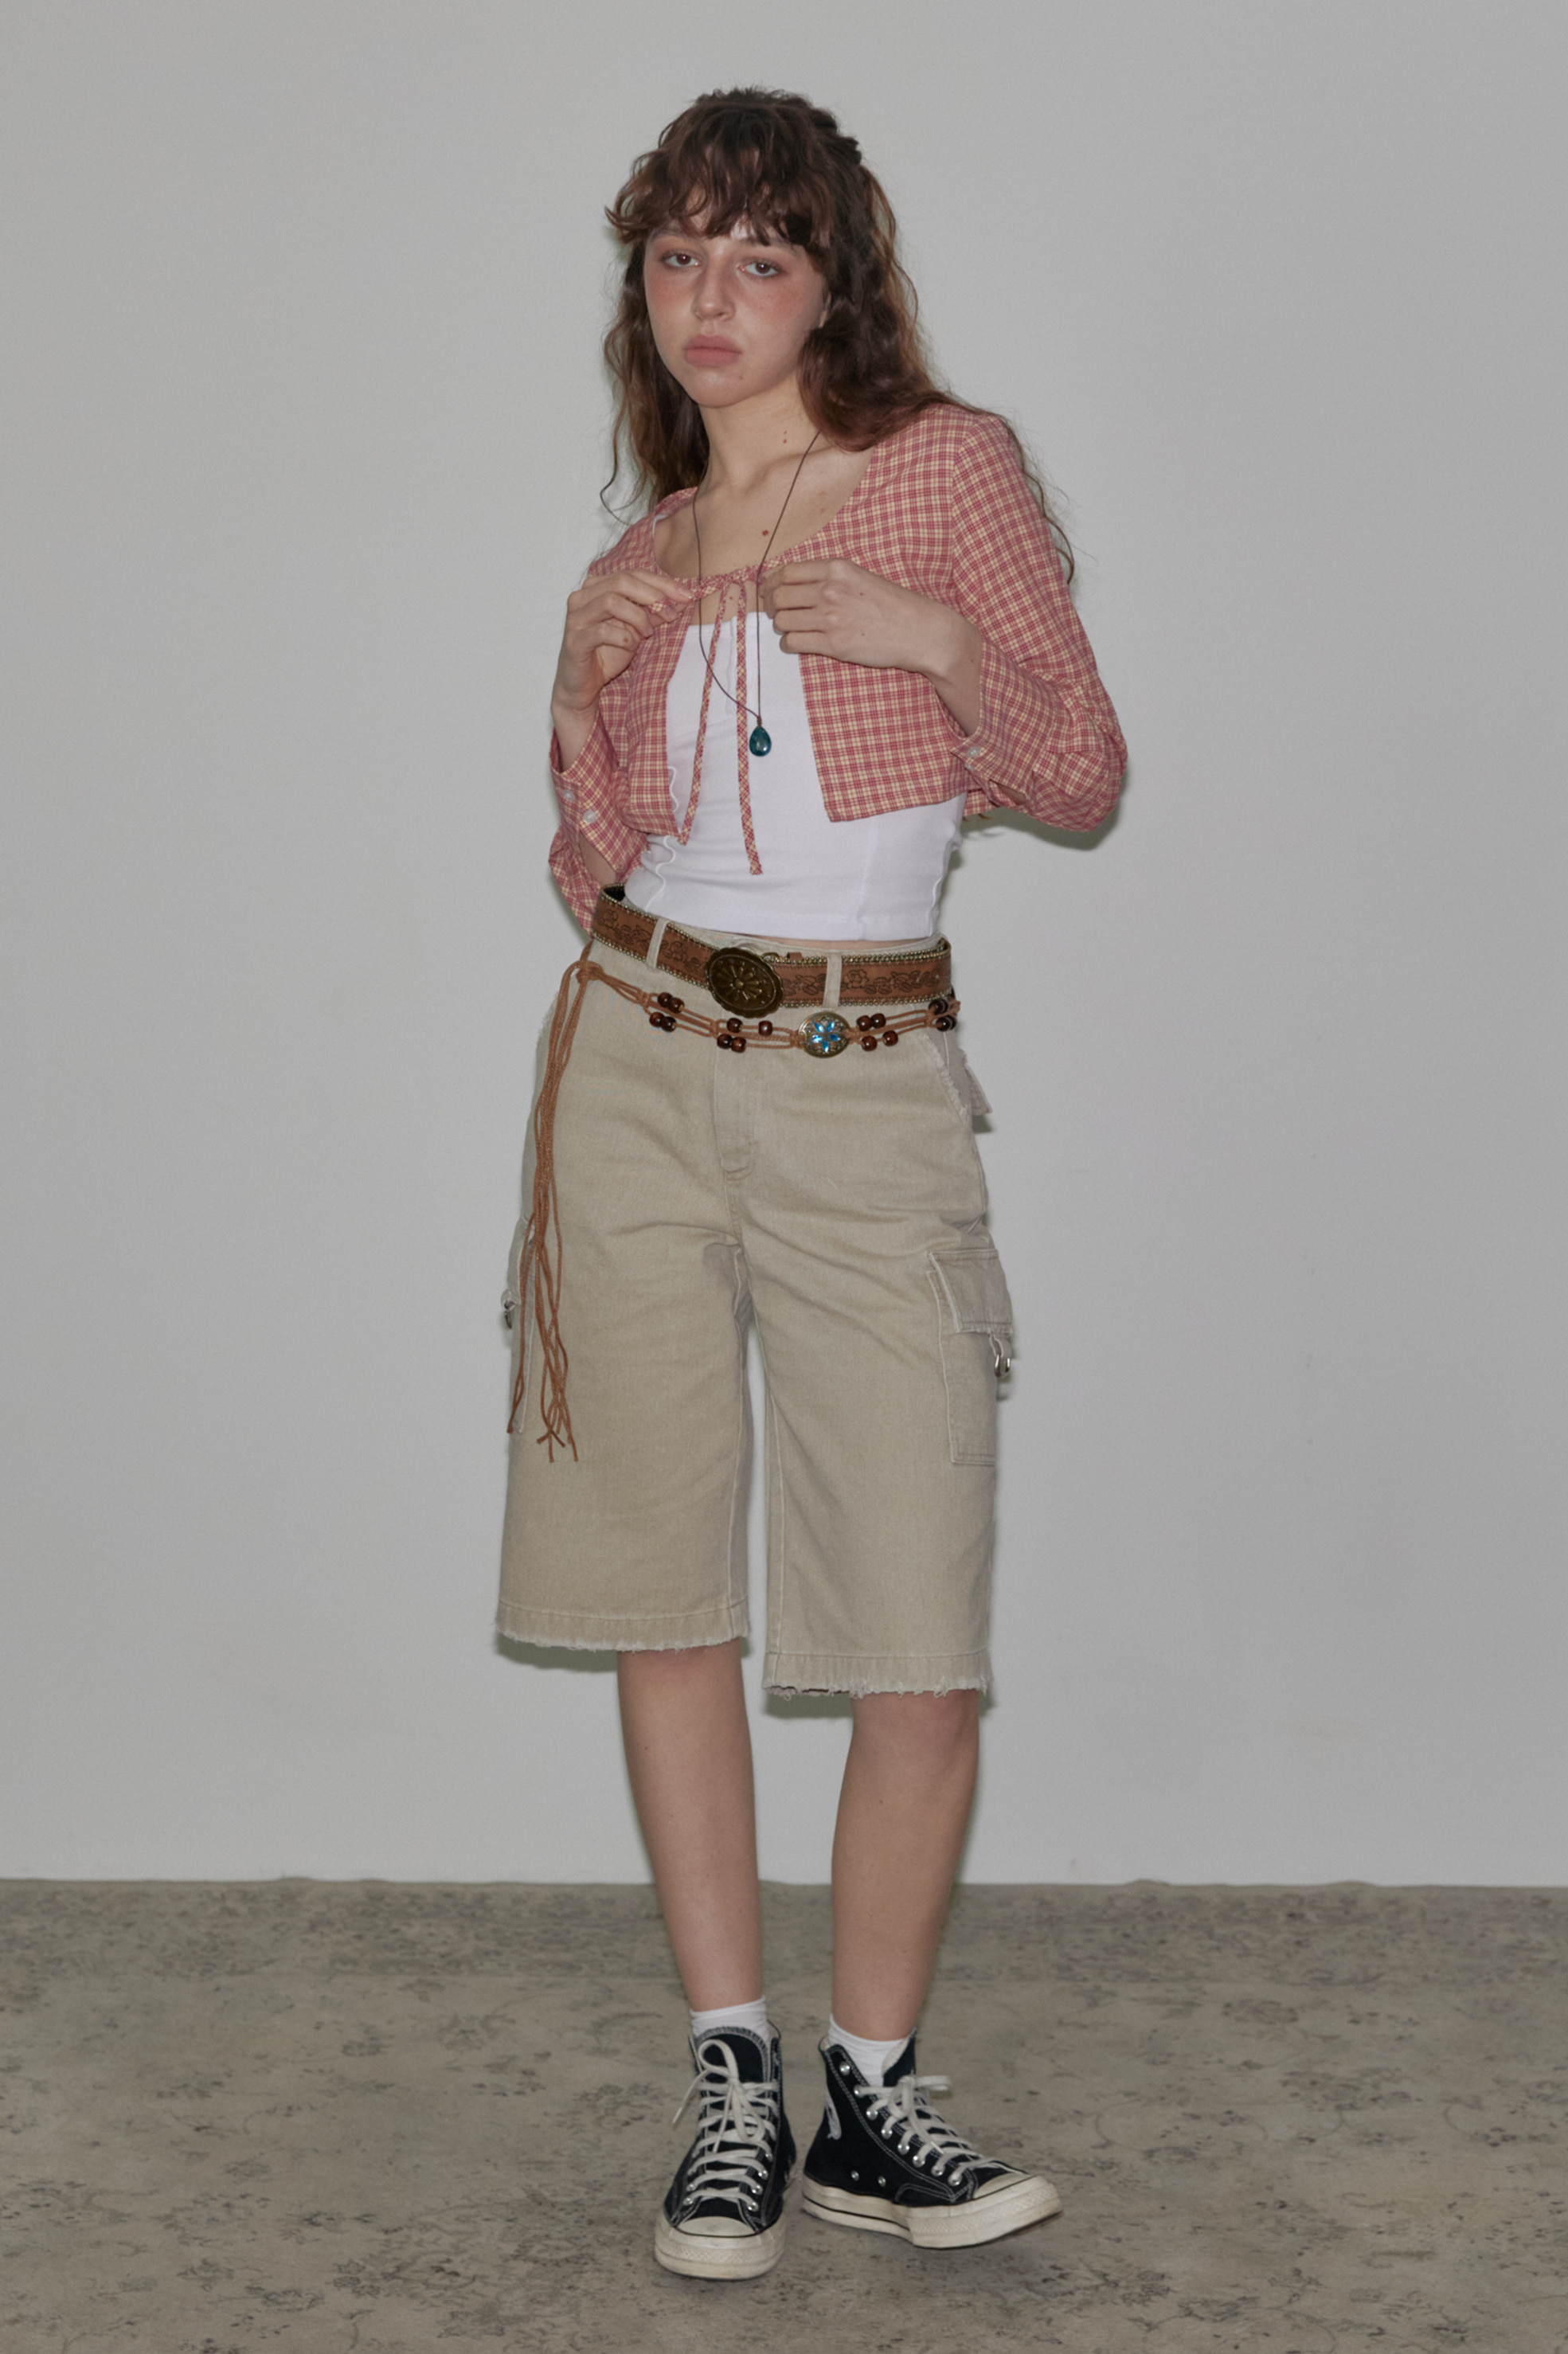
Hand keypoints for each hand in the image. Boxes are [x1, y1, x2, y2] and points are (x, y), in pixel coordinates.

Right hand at [552, 568, 689, 721]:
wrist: (583, 686)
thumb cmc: (607, 653)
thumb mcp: (636, 630)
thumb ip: (653, 613)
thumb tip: (681, 601)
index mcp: (597, 587)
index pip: (632, 574)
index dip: (662, 583)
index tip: (687, 595)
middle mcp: (583, 597)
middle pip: (622, 581)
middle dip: (653, 595)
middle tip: (671, 613)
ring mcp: (576, 617)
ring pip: (611, 601)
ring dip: (637, 616)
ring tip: (648, 632)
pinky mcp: (575, 640)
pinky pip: (602, 632)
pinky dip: (623, 638)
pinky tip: (631, 645)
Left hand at [761, 558, 979, 685]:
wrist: (918, 630)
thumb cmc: (892, 605)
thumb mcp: (861, 577)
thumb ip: (830, 577)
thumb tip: (795, 584)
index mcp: (836, 568)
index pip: (787, 572)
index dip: (771, 583)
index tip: (769, 591)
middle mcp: (830, 589)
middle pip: (779, 596)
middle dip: (771, 605)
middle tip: (773, 612)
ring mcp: (830, 617)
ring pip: (783, 620)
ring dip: (781, 625)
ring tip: (790, 627)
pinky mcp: (833, 644)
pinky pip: (793, 642)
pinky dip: (790, 643)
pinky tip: (798, 642)